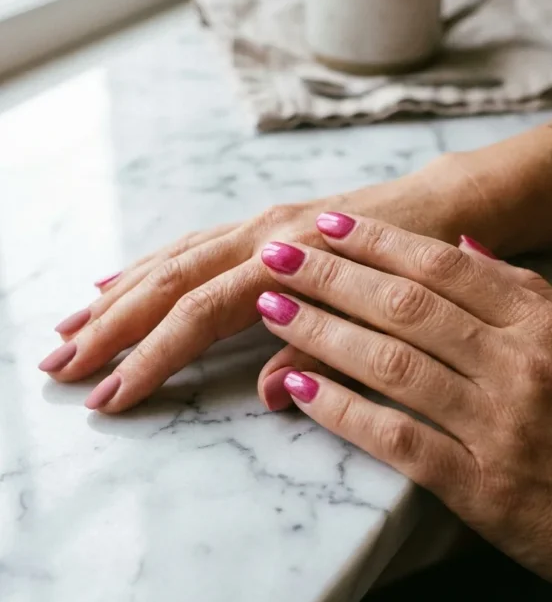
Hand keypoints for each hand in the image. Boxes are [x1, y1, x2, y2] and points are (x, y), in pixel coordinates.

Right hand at [39, 158, 474, 411]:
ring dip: (113, 299)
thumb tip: (270, 396)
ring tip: (66, 329)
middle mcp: (261, 237)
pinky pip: (187, 245)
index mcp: (290, 263)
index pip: (199, 317)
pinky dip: (144, 266)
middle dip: (109, 328)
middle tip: (58, 366)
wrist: (442, 205)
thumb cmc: (422, 264)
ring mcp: (255, 226)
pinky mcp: (257, 224)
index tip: (108, 396)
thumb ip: (327, 350)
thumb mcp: (391, 317)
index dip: (151, 359)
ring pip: (168, 261)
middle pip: (167, 285)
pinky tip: (111, 282)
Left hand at [255, 213, 551, 587]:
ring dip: (323, 332)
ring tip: (272, 309)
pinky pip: (397, 437)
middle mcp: (520, 365)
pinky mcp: (480, 486)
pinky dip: (342, 409)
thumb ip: (518, 290)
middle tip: (276, 257)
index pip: (443, 267)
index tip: (326, 226)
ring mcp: (498, 425)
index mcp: (543, 323)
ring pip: (394, 364)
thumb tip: (460, 242)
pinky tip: (298, 387)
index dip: (377, 242)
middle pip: (407, 306)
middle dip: (332, 276)